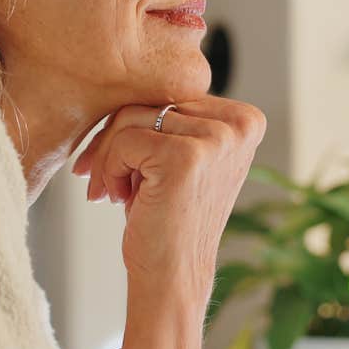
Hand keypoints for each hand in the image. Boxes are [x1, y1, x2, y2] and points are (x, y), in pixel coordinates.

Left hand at [71, 98, 265, 348]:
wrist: (171, 278)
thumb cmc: (165, 218)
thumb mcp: (179, 157)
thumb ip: (171, 116)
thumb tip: (122, 71)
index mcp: (245, 118)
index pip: (170, 93)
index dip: (134, 124)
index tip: (118, 162)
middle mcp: (240, 124)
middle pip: (150, 100)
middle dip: (115, 139)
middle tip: (103, 180)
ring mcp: (217, 139)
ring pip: (131, 117)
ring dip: (109, 156)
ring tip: (114, 192)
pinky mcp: (187, 156)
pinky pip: (124, 139)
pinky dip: (109, 169)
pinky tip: (117, 198)